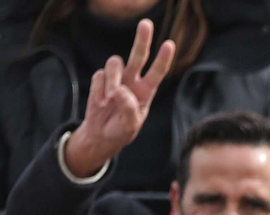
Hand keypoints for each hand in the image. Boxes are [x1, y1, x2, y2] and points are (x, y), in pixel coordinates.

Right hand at [63, 19, 175, 178]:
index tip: (170, 44)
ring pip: (115, 63)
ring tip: (109, 99)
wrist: (102, 135)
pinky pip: (100, 75)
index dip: (163, 59)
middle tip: (146, 24)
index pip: (157, 72)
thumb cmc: (121, 130)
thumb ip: (128, 109)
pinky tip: (101, 103)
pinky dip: (99, 89)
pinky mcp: (101, 79)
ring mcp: (117, 78)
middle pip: (138, 55)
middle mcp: (133, 80)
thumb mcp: (130, 126)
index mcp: (146, 91)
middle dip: (142, 39)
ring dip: (112, 79)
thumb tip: (119, 90)